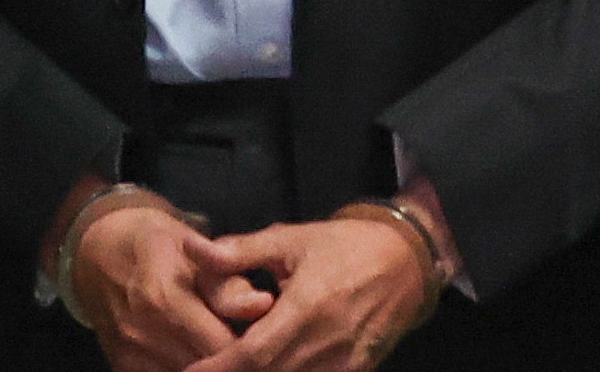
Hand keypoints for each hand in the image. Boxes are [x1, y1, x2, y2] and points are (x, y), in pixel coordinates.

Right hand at [69, 205, 273, 371]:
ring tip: (222, 346)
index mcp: (163, 295)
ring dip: (210, 365)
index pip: (222, 344)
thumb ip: (228, 283)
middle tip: (248, 344)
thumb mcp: (194, 250)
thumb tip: (264, 305)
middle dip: (234, 359)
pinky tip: (195, 351)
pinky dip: (187, 367)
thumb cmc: (157, 246)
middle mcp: (142, 330)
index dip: (250, 346)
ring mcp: (130, 353)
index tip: (266, 337)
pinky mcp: (122, 367)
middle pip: (207, 366)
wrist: (100, 253)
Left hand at [185, 218, 431, 371]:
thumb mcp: (290, 239)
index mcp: (307, 309)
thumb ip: (240, 251)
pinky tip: (268, 366)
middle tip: (199, 369)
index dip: (219, 369)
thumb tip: (193, 249)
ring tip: (228, 365)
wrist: (407, 262)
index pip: (253, 355)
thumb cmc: (343, 246)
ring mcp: (345, 366)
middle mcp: (327, 346)